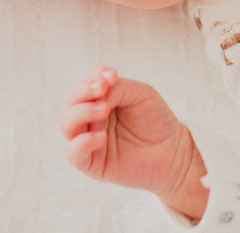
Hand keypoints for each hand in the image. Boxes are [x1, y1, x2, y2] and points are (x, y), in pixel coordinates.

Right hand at [60, 66, 206, 218]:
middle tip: (102, 89)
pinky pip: (73, 153)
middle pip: (71, 101)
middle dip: (83, 91)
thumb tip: (98, 93)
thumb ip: (116, 89)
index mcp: (99, 100)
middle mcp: (90, 119)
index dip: (94, 76)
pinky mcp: (91, 163)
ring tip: (104, 109)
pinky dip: (83, 142)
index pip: (85, 84)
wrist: (173, 151)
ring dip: (81, 112)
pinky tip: (101, 136)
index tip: (112, 75)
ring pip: (66, 124)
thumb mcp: (139, 94)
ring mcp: (88, 140)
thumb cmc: (155, 119)